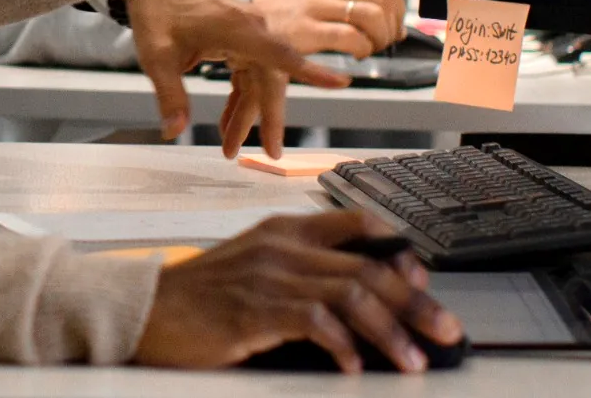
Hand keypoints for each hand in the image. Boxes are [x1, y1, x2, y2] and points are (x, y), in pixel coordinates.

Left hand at [124, 0, 347, 155]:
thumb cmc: (158, 13)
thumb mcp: (157, 56)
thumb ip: (170, 94)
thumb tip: (173, 131)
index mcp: (237, 29)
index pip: (281, 54)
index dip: (311, 70)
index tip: (340, 81)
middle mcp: (251, 30)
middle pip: (271, 80)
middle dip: (269, 120)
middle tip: (271, 155)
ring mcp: (248, 34)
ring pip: (260, 81)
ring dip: (247, 115)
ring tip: (231, 148)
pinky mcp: (241, 39)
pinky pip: (249, 74)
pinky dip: (240, 100)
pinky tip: (228, 123)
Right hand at [134, 211, 460, 372]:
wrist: (144, 311)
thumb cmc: (201, 299)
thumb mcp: (255, 270)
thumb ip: (301, 273)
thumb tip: (360, 303)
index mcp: (284, 230)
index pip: (356, 224)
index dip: (399, 251)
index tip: (425, 280)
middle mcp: (282, 246)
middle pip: (368, 267)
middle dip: (417, 301)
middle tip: (446, 329)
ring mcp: (269, 275)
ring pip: (351, 295)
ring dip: (391, 331)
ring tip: (413, 360)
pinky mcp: (255, 308)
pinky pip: (315, 321)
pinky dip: (343, 346)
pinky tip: (355, 366)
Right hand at [251, 0, 405, 57]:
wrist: (243, 24)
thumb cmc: (287, 10)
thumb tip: (398, 23)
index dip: (397, 8)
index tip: (393, 26)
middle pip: (384, 1)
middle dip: (391, 27)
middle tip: (380, 42)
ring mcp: (314, 2)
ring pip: (374, 17)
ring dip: (380, 39)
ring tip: (368, 49)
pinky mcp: (306, 29)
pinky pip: (353, 39)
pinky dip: (364, 50)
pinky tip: (356, 56)